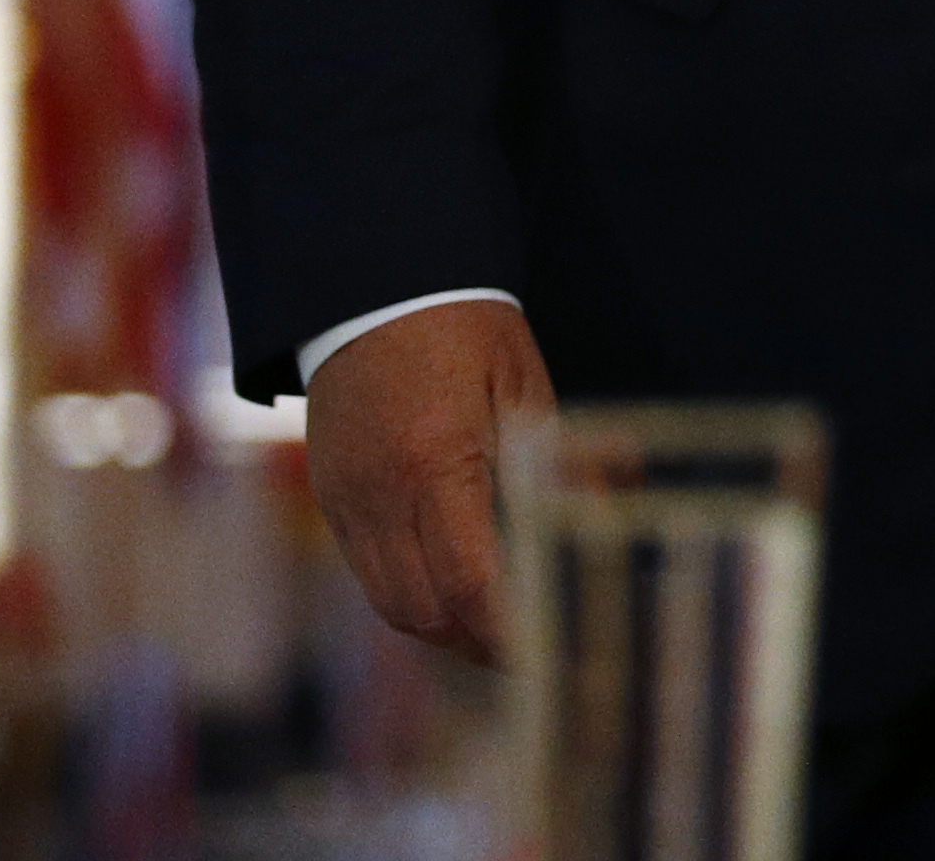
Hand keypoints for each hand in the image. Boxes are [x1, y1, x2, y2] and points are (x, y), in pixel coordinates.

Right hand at [308, 296, 547, 663]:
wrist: (373, 285)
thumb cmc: (463, 327)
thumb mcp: (525, 384)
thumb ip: (561, 460)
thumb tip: (606, 518)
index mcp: (436, 462)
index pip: (469, 582)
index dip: (508, 629)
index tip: (549, 649)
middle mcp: (381, 493)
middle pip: (422, 612)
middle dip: (476, 642)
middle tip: (530, 645)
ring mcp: (345, 498)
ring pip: (388, 603)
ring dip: (441, 625)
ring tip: (494, 624)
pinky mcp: (328, 493)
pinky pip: (366, 570)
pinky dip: (408, 591)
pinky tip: (449, 580)